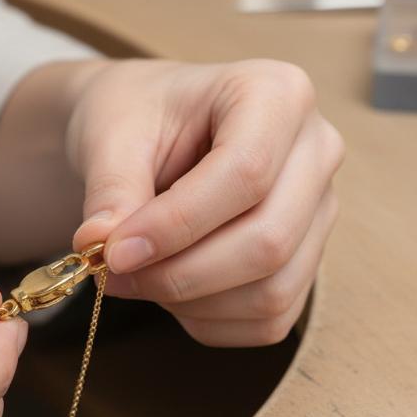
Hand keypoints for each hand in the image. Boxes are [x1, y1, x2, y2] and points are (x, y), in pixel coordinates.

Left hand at [71, 59, 342, 345]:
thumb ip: (110, 190)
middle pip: (267, 241)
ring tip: (133, 279)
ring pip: (271, 291)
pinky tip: (167, 293)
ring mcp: (317, 213)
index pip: (245, 174)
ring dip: (190, 302)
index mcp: (277, 95)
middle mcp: (315, 153)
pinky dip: (208, 321)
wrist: (148, 133)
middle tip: (110, 274)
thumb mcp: (111, 136)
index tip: (112, 252)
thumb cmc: (136, 120)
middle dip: (178, 274)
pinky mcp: (304, 262)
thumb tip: (99, 247)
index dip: (175, 226)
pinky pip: (268, 319)